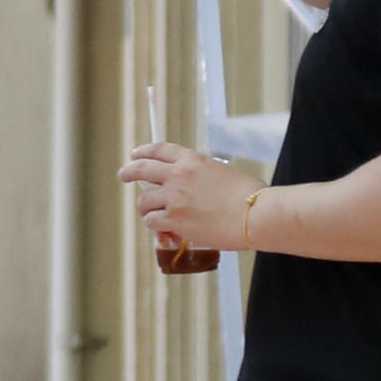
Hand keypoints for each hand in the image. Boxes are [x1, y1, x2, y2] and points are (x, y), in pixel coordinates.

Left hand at [119, 140, 264, 251]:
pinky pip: (152, 222)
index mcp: (193, 160)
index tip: (135, 154)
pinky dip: (155, 227)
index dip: (144, 151)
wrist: (257, 214)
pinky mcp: (174, 219)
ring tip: (150, 214)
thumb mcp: (223, 172)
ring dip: (145, 208)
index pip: (161, 150)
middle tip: (123, 175)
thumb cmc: (250, 195)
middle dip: (129, 171)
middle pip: (142, 169)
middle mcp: (179, 174)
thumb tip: (197, 187)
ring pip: (144, 201)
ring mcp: (174, 197)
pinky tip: (162, 230)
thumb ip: (204, 175)